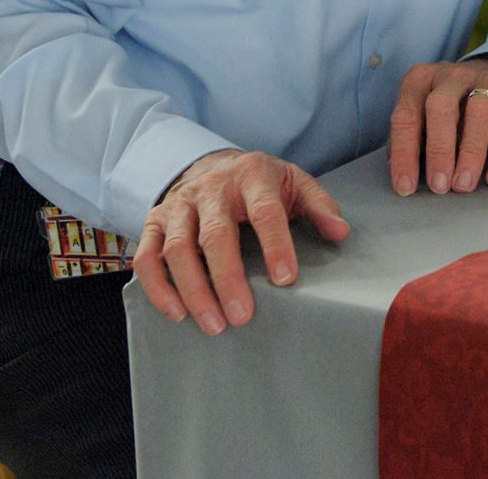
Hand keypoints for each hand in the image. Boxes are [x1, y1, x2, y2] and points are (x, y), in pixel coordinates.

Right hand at [133, 149, 349, 335]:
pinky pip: (147, 256)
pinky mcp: (154, 221)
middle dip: (228, 278)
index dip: (276, 245)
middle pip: (215, 234)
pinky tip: (177, 314)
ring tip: (214, 325)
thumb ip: (319, 205)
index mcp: (252, 176)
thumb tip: (340, 232)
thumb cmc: (259, 183)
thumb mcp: (294, 182)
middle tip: (243, 317)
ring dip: (193, 290)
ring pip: (177, 248)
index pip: (265, 211)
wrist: (211, 164)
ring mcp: (179, 205)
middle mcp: (211, 188)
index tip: (286, 280)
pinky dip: (157, 287)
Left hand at [389, 54, 487, 196]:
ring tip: (463, 185)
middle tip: (438, 187)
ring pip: (479, 112)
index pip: (406, 115)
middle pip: (441, 107)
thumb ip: (411, 136)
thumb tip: (399, 173)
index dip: (404, 153)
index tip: (405, 186)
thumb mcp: (425, 110)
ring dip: (470, 152)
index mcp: (422, 79)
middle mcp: (453, 76)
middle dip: (438, 150)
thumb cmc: (456, 105)